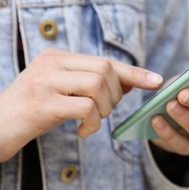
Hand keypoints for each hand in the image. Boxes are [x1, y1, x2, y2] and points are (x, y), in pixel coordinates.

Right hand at [0, 48, 162, 162]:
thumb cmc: (32, 111)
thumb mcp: (63, 92)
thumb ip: (92, 84)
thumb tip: (131, 82)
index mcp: (57, 57)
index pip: (105, 60)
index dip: (134, 72)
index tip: (156, 81)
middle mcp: (51, 63)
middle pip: (105, 70)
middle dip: (116, 94)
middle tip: (105, 110)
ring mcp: (45, 81)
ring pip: (98, 85)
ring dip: (104, 109)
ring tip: (92, 121)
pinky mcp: (41, 103)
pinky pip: (85, 107)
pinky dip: (92, 123)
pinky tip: (83, 132)